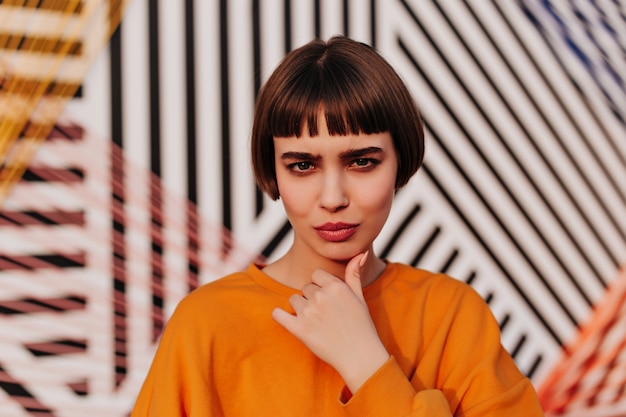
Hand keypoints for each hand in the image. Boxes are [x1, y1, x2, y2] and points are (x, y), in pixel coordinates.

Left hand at [272, 252, 389, 392]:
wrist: (359, 356)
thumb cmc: (361, 326)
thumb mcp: (360, 297)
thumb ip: (354, 273)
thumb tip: (359, 253)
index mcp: (335, 286)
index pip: (316, 275)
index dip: (321, 285)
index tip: (328, 298)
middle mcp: (321, 296)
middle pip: (305, 288)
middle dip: (312, 298)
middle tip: (325, 314)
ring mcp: (309, 313)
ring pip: (293, 300)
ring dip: (300, 308)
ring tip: (315, 321)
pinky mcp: (299, 329)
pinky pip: (278, 315)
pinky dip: (280, 316)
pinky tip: (287, 319)